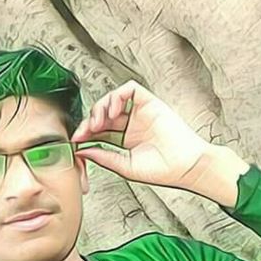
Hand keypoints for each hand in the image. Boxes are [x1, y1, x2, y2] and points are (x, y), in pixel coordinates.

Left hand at [71, 80, 216, 188]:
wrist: (184, 167)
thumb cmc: (162, 171)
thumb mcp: (124, 166)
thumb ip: (103, 156)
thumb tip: (82, 151)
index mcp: (125, 140)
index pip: (99, 131)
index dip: (85, 133)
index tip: (75, 141)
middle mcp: (132, 124)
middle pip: (103, 114)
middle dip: (89, 121)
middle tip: (83, 132)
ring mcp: (141, 113)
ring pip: (113, 99)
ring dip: (100, 108)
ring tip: (98, 123)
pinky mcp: (150, 102)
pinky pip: (130, 89)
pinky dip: (117, 95)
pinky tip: (113, 110)